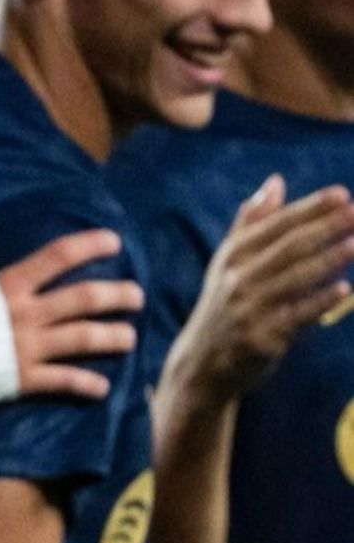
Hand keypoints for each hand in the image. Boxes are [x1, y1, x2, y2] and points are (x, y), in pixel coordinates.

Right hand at [0, 205, 140, 400]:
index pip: (55, 258)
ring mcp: (24, 351)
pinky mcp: (18, 381)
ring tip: (130, 336)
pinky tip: (102, 388)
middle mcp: (22, 317)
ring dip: (111, 337)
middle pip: (83, 300)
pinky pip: (62, 382)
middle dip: (116, 294)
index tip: (114, 241)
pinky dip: (85, 385)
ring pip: (82, 340)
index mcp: (3, 288)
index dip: (88, 245)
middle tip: (136, 294)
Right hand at [167, 175, 353, 405]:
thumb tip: (276, 181)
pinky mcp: (261, 338)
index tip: (342, 194)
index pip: (277, 224)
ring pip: (294, 279)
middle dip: (325, 229)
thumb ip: (252, 221)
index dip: (310, 208)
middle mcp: (238, 278)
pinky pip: (297, 316)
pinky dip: (320, 302)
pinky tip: (345, 289)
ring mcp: (248, 309)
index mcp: (233, 254)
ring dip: (328, 260)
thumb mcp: (229, 260)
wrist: (203, 361)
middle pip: (288, 247)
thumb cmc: (224, 303)